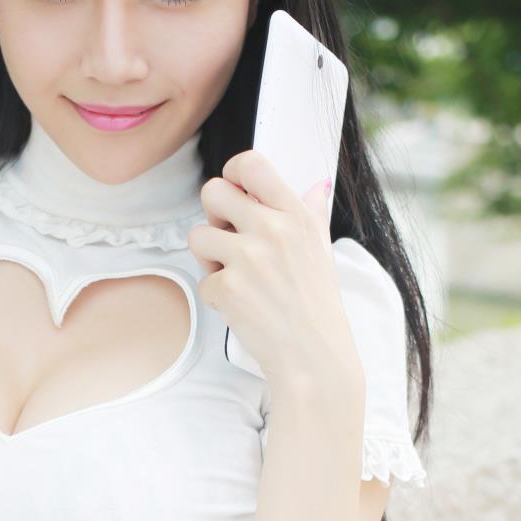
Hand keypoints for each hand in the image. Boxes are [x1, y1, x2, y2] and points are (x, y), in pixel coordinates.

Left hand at [187, 150, 362, 394]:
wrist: (313, 356)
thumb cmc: (317, 305)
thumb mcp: (322, 251)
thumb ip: (311, 214)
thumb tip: (315, 186)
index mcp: (296, 215)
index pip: (251, 164)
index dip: (233, 174)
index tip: (234, 192)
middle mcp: (272, 229)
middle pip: (212, 191)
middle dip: (214, 214)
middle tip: (228, 236)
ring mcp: (248, 258)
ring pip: (197, 235)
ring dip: (209, 256)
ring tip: (235, 276)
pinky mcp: (227, 287)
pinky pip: (203, 279)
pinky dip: (217, 295)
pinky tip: (241, 305)